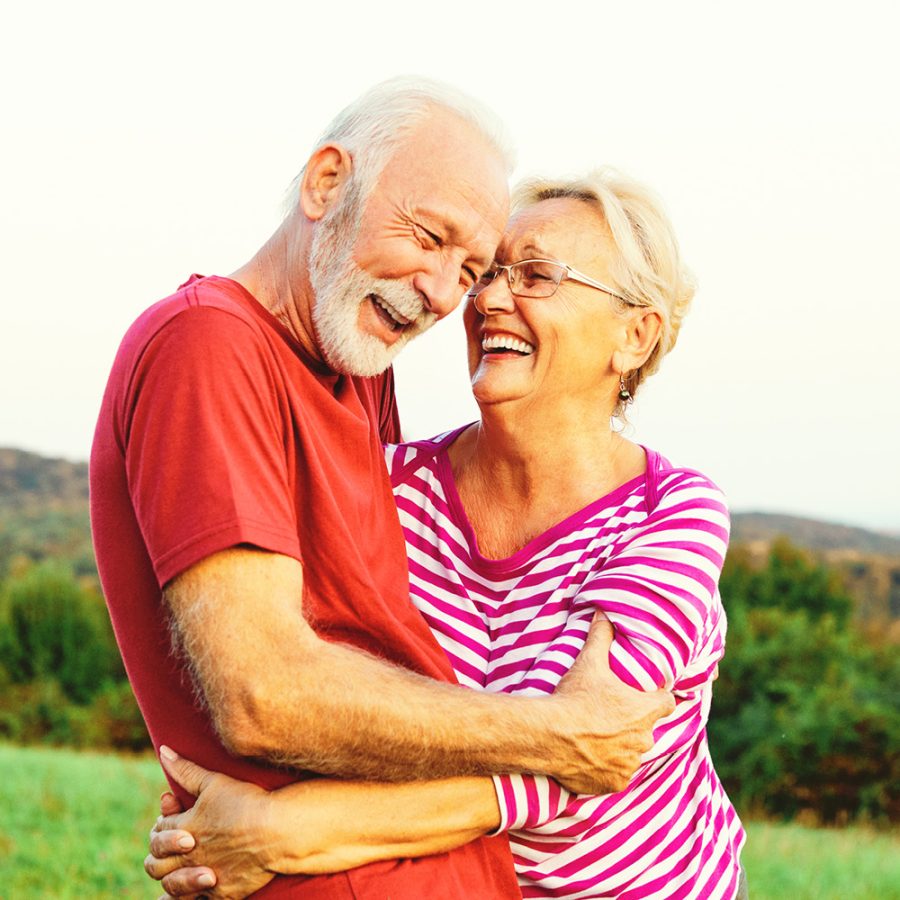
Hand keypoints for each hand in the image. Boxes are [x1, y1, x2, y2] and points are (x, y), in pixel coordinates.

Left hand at [144, 747, 276, 898]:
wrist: (276, 830)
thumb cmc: (246, 802)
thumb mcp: (214, 782)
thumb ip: (186, 770)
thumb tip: (163, 751)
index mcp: (185, 827)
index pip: (160, 830)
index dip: (163, 824)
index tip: (173, 816)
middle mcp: (189, 855)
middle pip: (156, 862)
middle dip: (159, 854)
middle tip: (172, 847)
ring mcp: (203, 876)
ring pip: (171, 887)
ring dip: (169, 880)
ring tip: (171, 877)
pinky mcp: (220, 892)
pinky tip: (183, 898)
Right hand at [551, 616, 675, 794]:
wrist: (549, 735)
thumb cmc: (574, 697)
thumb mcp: (589, 662)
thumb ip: (601, 636)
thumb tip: (603, 611)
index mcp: (645, 711)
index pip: (667, 703)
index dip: (658, 698)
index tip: (646, 696)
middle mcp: (644, 740)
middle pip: (646, 730)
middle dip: (632, 724)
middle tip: (609, 715)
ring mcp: (629, 764)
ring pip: (631, 754)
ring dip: (619, 748)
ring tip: (595, 736)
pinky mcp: (613, 784)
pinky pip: (615, 776)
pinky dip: (606, 769)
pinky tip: (589, 756)